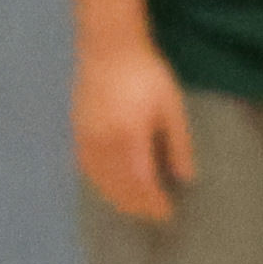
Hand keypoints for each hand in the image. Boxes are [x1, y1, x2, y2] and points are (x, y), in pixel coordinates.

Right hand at [73, 37, 196, 223]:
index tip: (167, 213)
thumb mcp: (171, 106)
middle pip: (119, 185)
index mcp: (130, 135)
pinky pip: (86, 166)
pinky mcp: (77, 130)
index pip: (141, 181)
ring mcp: (86, 137)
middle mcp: (104, 142)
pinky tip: (108, 187)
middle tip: (153, 216)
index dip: (153, 201)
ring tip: (133, 208)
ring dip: (117, 197)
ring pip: (100, 179)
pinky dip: (98, 182)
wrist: (108, 47)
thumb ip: (178, 143)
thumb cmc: (146, 73)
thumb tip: (185, 177)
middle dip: (137, 204)